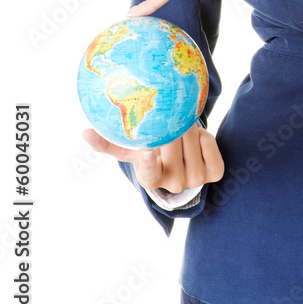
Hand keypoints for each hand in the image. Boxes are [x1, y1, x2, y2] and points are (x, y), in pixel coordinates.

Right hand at [83, 121, 224, 193]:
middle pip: (173, 145)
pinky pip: (210, 145)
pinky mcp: (214, 173)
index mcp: (150, 179)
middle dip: (172, 127)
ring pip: (193, 143)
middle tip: (169, 119)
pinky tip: (198, 139)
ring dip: (189, 130)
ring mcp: (196, 180)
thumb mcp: (131, 149)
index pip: (149, 173)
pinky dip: (205, 136)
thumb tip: (85, 132)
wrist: (182, 162)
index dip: (149, 162)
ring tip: (181, 130)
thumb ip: (109, 143)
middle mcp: (174, 184)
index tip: (148, 150)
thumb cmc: (151, 151)